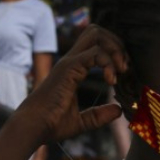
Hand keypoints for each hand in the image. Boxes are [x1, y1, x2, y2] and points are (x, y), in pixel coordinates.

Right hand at [13, 25, 127, 144]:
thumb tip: (118, 110)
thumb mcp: (83, 121)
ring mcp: (70, 62)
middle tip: (125, 68)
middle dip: (117, 44)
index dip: (115, 53)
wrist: (34, 127)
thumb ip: (100, 114)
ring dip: (115, 49)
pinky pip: (95, 53)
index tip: (124, 74)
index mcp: (74, 69)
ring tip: (121, 71)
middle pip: (97, 32)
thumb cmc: (52, 124)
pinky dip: (109, 63)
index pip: (96, 44)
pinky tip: (111, 81)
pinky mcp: (69, 68)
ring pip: (96, 35)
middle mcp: (72, 60)